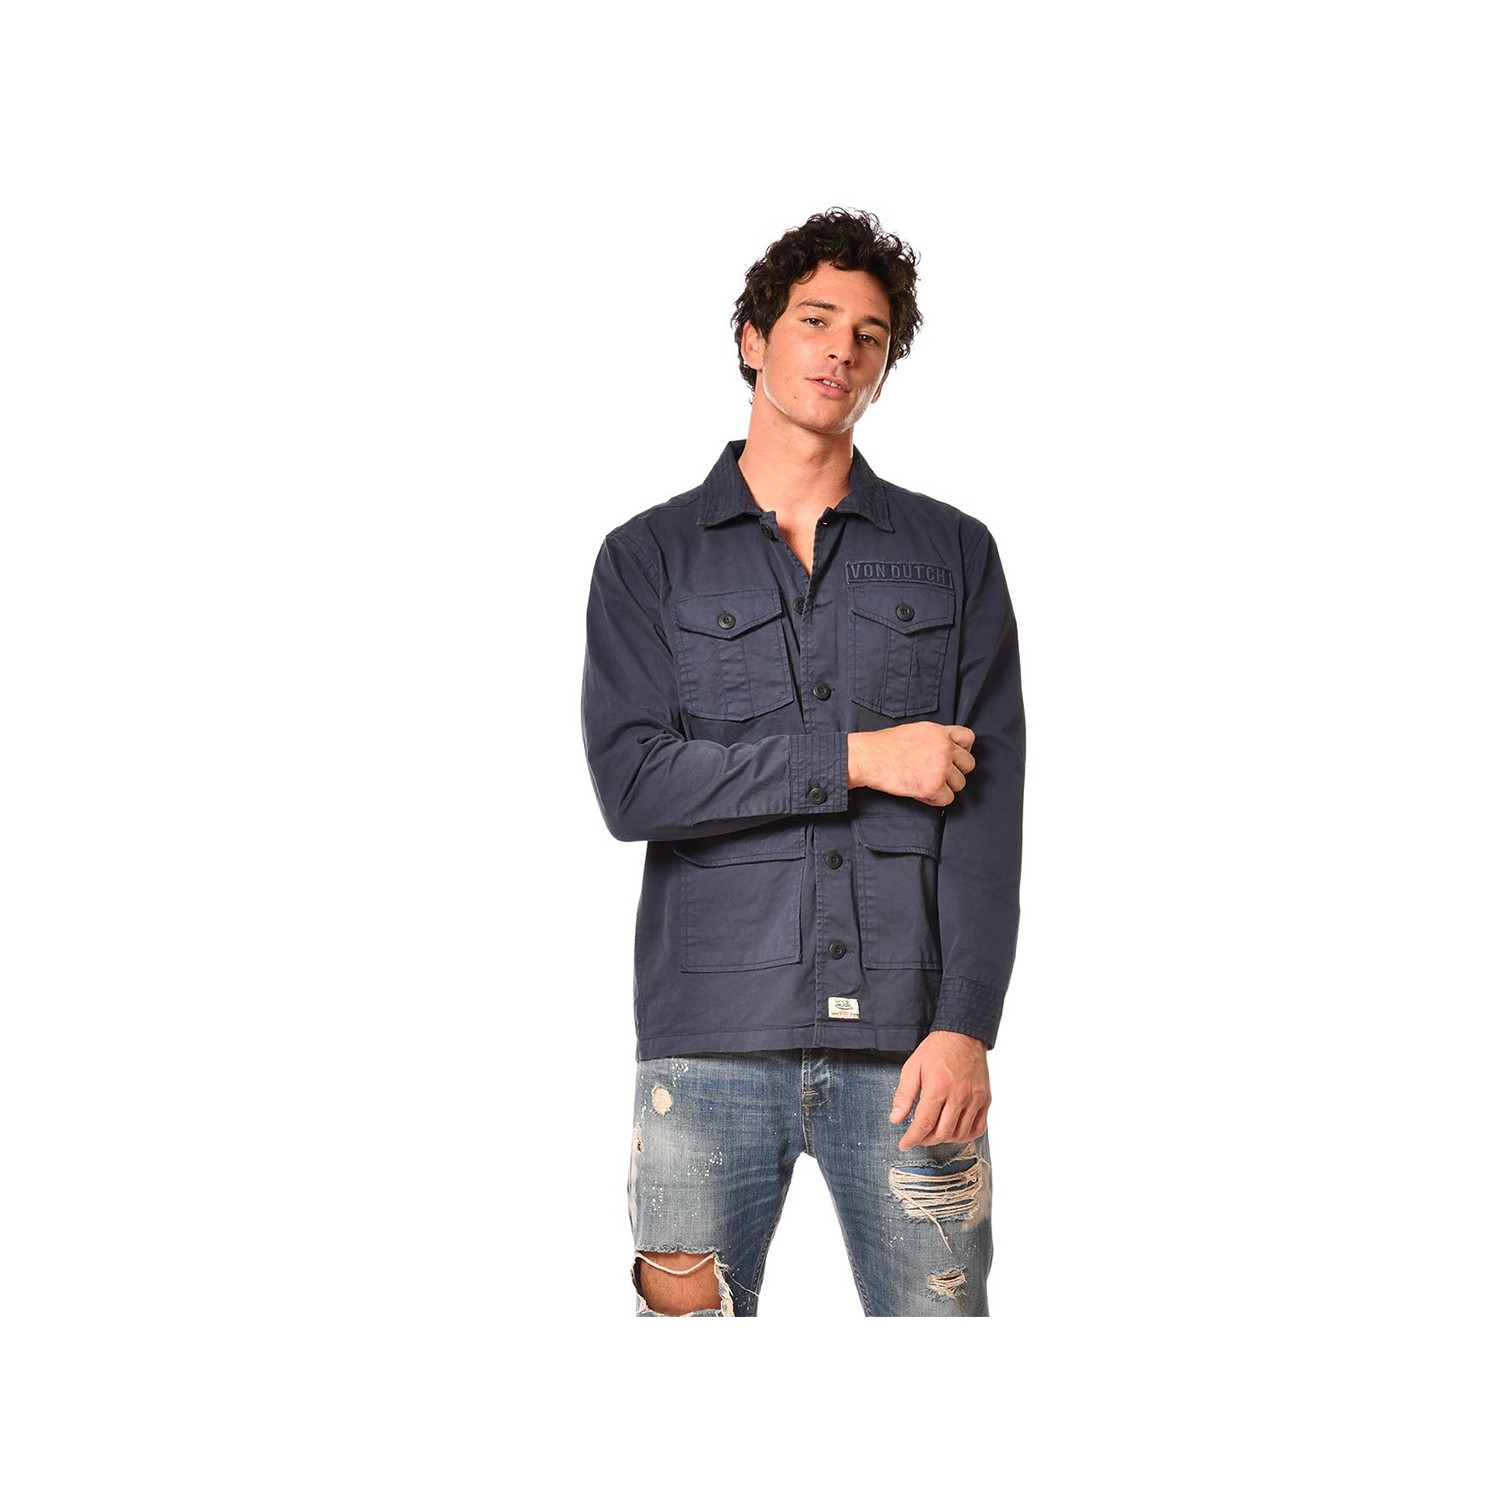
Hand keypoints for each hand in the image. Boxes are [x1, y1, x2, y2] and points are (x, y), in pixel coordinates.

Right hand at [848, 723, 975, 806]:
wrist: (870, 758)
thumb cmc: (884, 746)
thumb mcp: (915, 731)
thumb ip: (934, 738)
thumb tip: (945, 749)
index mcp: (939, 732)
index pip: (968, 738)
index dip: (963, 750)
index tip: (954, 758)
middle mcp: (944, 748)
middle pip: (968, 764)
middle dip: (955, 771)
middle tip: (939, 775)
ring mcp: (940, 768)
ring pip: (960, 783)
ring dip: (946, 787)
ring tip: (927, 784)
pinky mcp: (933, 787)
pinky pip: (947, 799)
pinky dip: (934, 799)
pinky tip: (921, 793)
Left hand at [889, 1031, 990, 1150]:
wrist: (963, 1035)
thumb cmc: (936, 1050)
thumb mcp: (912, 1068)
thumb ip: (903, 1095)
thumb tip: (895, 1119)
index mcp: (937, 1089)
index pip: (923, 1125)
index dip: (912, 1139)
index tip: (904, 1144)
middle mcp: (958, 1096)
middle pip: (942, 1133)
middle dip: (926, 1140)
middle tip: (918, 1137)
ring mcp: (974, 1099)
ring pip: (960, 1134)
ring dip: (944, 1139)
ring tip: (934, 1133)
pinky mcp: (985, 1099)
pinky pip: (978, 1128)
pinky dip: (965, 1135)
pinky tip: (954, 1130)